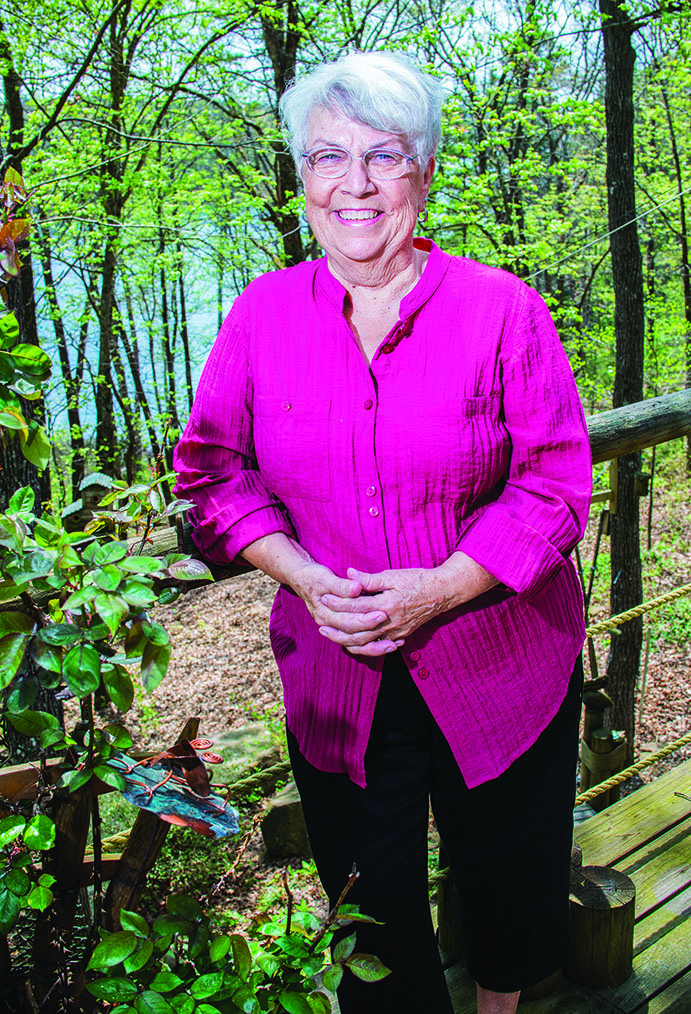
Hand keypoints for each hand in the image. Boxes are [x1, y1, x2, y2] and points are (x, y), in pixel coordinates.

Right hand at [290, 562, 390, 638]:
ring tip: (394, 645)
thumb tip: (356, 587)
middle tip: (394, 629)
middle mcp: (328, 625)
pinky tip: (389, 644)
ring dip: (375, 647)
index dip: (365, 619)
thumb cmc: (314, 577)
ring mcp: (335, 628)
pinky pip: (357, 643)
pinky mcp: (341, 628)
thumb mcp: (325, 577)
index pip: (347, 622)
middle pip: (353, 636)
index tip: (383, 612)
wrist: (301, 579)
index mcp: (324, 614)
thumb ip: (342, 585)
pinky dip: (372, 646)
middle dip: (373, 632)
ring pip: (356, 645)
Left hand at [318, 566, 449, 656]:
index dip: (339, 602)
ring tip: (332, 636)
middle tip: (321, 624)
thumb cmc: (418, 580)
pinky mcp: (400, 635)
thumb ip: (370, 579)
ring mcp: (396, 631)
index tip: (325, 597)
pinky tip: (353, 644)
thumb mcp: (393, 575)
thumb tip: (349, 574)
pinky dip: (364, 647)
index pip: (356, 606)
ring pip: (367, 643)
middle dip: (337, 627)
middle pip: (358, 630)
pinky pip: (378, 646)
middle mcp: (390, 622)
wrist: (443, 592)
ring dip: (347, 641)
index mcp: (387, 604)